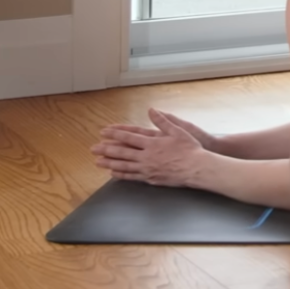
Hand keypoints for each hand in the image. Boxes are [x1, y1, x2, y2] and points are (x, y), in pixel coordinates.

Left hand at [92, 108, 212, 186]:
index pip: (129, 137)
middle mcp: (146, 156)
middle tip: (93, 149)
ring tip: (97, 162)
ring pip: (124, 166)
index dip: (115, 134)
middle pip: (122, 152)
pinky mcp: (151, 178)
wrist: (197, 168)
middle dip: (106, 149)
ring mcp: (147, 168)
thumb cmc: (190, 148)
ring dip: (109, 163)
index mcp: (152, 142)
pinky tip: (113, 173)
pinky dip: (121, 174)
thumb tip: (151, 110)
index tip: (103, 133)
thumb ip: (162, 121)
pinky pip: (132, 176)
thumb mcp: (178, 130)